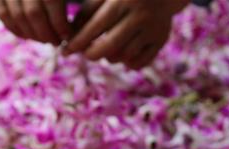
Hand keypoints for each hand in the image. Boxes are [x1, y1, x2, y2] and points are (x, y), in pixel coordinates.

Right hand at [0, 0, 70, 44]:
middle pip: (34, 13)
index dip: (60, 22)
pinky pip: (2, 14)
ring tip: (44, 39)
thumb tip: (74, 27)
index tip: (67, 34)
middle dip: (47, 33)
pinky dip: (14, 29)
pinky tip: (27, 36)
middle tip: (56, 41)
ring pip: (18, 17)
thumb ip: (67, 0)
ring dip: (32, 34)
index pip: (52, 1)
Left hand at [63, 0, 189, 68]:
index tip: (66, 51)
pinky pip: (138, 63)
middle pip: (109, 46)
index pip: (96, 26)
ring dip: (109, 57)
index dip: (78, 41)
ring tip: (107, 48)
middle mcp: (140, 15)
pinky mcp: (162, 40)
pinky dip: (127, 63)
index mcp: (123, 0)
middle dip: (92, 54)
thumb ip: (86, 13)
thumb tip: (69, 38)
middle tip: (87, 53)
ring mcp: (153, 28)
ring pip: (123, 56)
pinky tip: (123, 52)